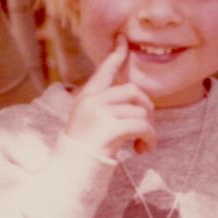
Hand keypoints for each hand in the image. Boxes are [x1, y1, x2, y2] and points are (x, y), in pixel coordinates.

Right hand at [64, 35, 156, 157]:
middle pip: (133, 91)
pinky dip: (149, 139)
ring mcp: (98, 113)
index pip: (104, 71)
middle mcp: (90, 101)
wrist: (68, 179)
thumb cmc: (83, 156)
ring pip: (141, 111)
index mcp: (85, 99)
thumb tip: (135, 101)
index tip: (123, 39)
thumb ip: (106, 110)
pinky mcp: (109, 128)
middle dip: (146, 109)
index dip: (116, 55)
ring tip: (140, 146)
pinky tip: (142, 151)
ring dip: (148, 131)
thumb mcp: (90, 126)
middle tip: (145, 130)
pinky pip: (142, 126)